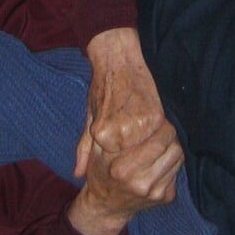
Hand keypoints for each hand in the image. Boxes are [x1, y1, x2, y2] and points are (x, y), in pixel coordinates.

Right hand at [67, 122, 183, 234]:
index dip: (162, 126)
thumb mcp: (96, 150)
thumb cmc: (101, 171)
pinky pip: (177, 171)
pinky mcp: (165, 198)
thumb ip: (110, 133)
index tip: (158, 119)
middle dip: (170, 135)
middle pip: (174, 148)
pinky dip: (171, 162)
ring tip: (160, 143)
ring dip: (172, 147)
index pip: (159, 142)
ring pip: (178, 158)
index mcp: (123, 169)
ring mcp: (155, 193)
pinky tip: (159, 160)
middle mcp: (142, 183)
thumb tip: (129, 113)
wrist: (106, 206)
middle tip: (162, 128)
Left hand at [75, 27, 170, 176]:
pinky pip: (157, 135)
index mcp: (102, 134)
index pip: (112, 162)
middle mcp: (122, 132)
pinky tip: (147, 121)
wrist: (117, 60)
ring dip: (143, 142)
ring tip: (136, 125)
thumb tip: (77, 174)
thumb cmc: (101, 89)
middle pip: (130, 158)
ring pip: (146, 148)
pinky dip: (153, 132)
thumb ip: (84, 148)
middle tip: (126, 131)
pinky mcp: (157, 116)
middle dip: (130, 151)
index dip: (115, 155)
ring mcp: (141, 125)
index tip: (114, 144)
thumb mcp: (89, 119)